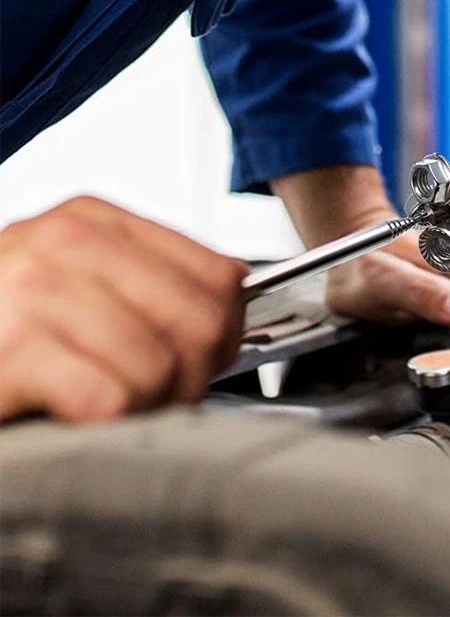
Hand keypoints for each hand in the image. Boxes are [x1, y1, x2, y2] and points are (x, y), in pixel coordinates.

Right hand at [0, 197, 245, 422]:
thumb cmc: (2, 329)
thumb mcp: (74, 283)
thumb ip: (148, 283)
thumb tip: (232, 308)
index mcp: (92, 220)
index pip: (219, 274)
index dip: (226, 330)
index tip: (208, 355)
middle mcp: (64, 242)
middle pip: (201, 321)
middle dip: (194, 375)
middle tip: (163, 395)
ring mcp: (33, 290)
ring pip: (162, 365)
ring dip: (148, 406)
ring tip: (112, 406)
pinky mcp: (10, 348)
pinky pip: (111, 398)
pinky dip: (107, 424)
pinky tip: (75, 414)